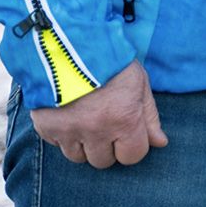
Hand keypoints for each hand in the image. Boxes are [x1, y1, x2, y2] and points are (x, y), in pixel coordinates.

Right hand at [29, 60, 166, 167]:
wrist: (69, 44)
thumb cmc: (111, 62)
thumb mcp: (139, 83)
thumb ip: (149, 116)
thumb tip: (160, 143)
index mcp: (123, 120)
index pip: (132, 156)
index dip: (132, 145)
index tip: (128, 131)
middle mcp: (95, 130)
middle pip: (104, 162)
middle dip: (108, 147)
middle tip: (106, 123)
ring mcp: (68, 132)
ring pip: (78, 158)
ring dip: (85, 144)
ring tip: (87, 119)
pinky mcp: (46, 128)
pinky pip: (57, 145)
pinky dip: (64, 136)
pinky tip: (69, 115)